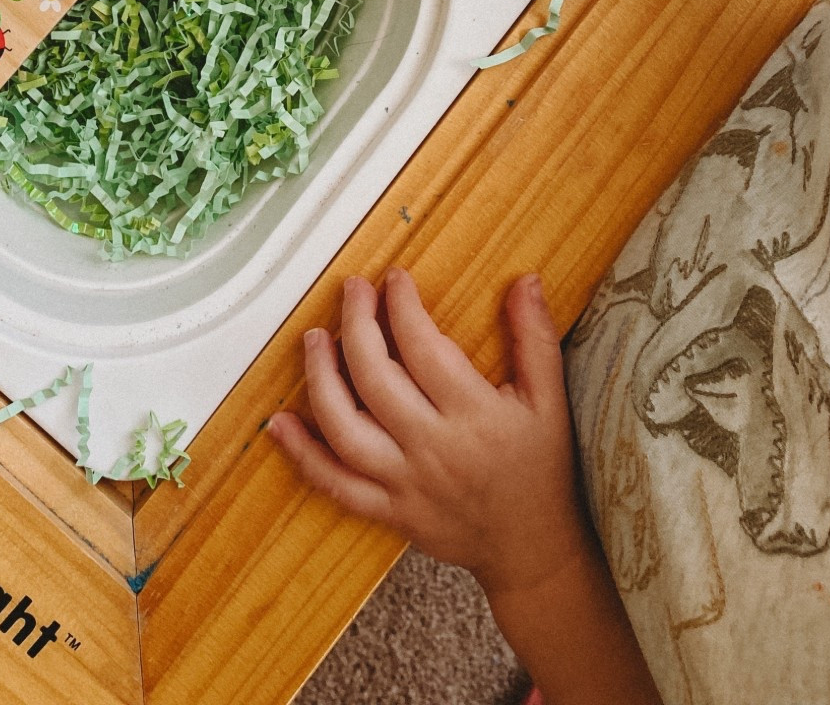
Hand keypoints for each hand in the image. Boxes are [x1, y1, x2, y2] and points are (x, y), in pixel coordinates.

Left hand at [271, 269, 660, 704]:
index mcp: (474, 415)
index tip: (394, 279)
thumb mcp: (549, 400)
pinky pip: (336, 484)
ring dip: (321, 379)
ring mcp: (405, 483)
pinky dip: (304, 455)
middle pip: (376, 379)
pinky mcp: (388, 510)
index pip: (424, 348)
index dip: (401, 306)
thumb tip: (525, 280)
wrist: (531, 550)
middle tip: (351, 289)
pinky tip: (280, 424)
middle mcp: (434, 448)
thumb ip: (535, 338)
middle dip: (356, 325)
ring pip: (346, 429)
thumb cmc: (540, 469)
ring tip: (313, 339)